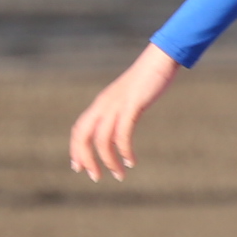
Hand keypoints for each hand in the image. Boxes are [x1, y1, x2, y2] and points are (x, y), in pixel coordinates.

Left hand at [68, 45, 183, 181]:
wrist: (160, 59)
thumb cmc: (148, 78)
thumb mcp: (130, 98)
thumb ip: (122, 111)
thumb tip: (120, 126)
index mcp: (101, 104)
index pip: (79, 130)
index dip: (76, 150)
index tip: (78, 168)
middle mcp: (103, 105)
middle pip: (83, 136)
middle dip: (85, 159)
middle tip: (94, 177)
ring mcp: (116, 104)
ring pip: (102, 139)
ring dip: (108, 161)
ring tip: (119, 175)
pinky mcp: (131, 105)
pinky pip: (123, 133)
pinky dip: (124, 150)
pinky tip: (131, 161)